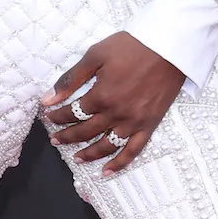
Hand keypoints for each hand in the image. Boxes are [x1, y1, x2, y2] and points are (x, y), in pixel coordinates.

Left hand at [41, 32, 185, 174]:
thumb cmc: (132, 46)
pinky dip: (120, 163)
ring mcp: (134, 122)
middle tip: (55, 140)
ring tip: (76, 158)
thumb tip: (47, 99)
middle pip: (86, 131)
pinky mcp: (149, 125)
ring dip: (89, 154)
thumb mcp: (96, 55)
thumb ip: (71, 79)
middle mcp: (116, 114)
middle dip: (67, 136)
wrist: (169, 47)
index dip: (58, 116)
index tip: (49, 116)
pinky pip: (133, 150)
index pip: (73, 112)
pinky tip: (107, 171)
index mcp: (101, 96)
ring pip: (106, 146)